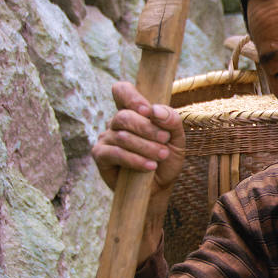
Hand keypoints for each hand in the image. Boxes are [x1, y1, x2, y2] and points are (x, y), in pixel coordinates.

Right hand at [91, 81, 185, 197]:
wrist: (160, 186)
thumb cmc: (166, 158)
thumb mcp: (177, 138)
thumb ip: (171, 120)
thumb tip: (154, 111)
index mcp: (134, 112)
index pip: (122, 91)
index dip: (131, 97)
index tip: (147, 111)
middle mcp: (117, 122)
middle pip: (124, 116)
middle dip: (148, 129)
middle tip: (165, 140)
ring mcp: (106, 137)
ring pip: (122, 136)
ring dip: (146, 146)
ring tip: (161, 155)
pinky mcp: (100, 155)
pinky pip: (114, 153)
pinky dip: (134, 159)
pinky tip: (149, 165)